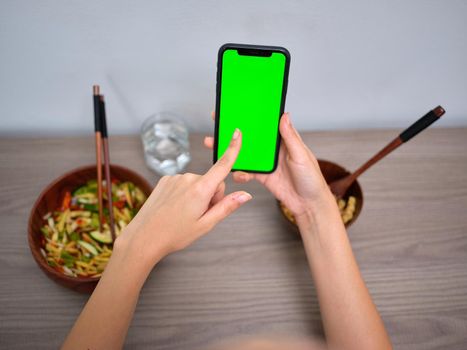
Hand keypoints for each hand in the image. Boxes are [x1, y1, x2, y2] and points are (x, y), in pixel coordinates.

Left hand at [117, 128, 251, 267]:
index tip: (237, 133)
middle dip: (210, 197)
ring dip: (196, 196)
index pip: (222, 165)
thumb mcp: (206, 225)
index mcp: (200, 189)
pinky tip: (174, 208)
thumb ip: (227, 207)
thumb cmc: (175, 234)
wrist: (144, 237)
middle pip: (211, 182)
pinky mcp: (165, 180)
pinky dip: (184, 194)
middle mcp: (188, 178)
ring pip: (197, 184)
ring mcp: (175, 178)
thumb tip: (246, 195)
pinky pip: (184, 184)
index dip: (232, 148)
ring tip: (183, 214)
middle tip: (198, 215)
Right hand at [204, 112, 331, 224]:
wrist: (309, 205)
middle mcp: (273, 150)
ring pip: (245, 154)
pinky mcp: (262, 176)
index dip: (253, 116)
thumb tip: (284, 115)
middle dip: (235, 131)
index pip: (266, 124)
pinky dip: (239, 172)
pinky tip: (235, 173)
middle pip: (251, 137)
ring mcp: (266, 163)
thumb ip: (290, 137)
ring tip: (215, 146)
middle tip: (218, 124)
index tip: (238, 108)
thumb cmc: (312, 179)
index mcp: (284, 140)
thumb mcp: (302, 156)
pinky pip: (247, 172)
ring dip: (231, 151)